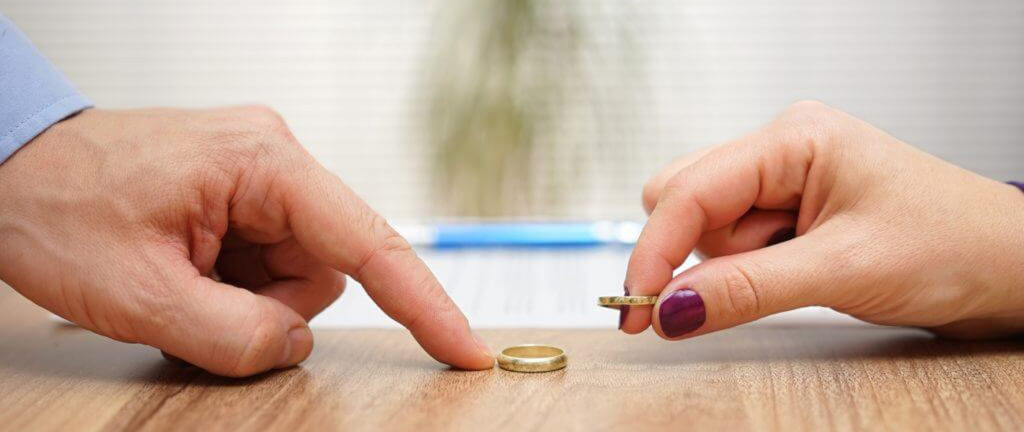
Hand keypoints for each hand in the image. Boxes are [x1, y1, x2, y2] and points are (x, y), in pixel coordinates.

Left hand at [0, 107, 492, 375]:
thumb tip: (294, 343)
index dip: (424, 304)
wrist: (7, 166)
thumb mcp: (140, 295)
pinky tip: (186, 269)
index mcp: (262, 164)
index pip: (369, 243)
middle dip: (269, 306)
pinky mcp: (243, 191)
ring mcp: (259, 172)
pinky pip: (268, 260)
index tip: (466, 349)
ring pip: (296, 271)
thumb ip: (235, 335)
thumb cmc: (58, 208)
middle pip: (324, 268)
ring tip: (180, 280)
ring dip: (246, 298)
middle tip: (195, 302)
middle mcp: (273, 157)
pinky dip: (234, 285)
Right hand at [621, 101, 1023, 339]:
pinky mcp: (788, 217)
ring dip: (730, 268)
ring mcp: (783, 184)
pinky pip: (733, 248)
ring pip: (705, 230)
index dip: (654, 249)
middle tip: (735, 293)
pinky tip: (801, 275)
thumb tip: (669, 311)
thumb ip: (747, 289)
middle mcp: (780, 153)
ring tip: (805, 275)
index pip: (690, 190)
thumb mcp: (843, 270)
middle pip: (684, 202)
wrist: (1008, 269)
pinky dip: (746, 274)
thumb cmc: (952, 246)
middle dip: (698, 256)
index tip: (637, 308)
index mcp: (793, 138)